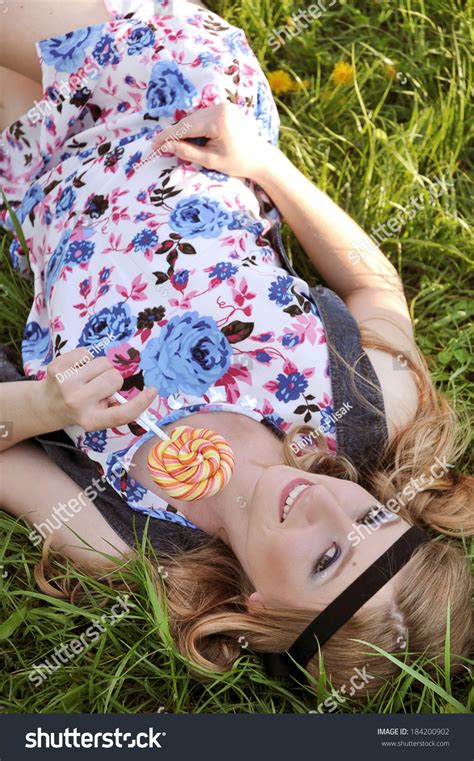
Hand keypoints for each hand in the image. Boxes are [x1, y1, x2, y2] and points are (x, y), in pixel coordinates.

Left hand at [40, 348, 156, 431]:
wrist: (48, 404)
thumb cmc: (82, 408)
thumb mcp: (100, 416)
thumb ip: (119, 407)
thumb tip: (143, 394)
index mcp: (91, 420)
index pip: (122, 414)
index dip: (141, 403)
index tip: (152, 391)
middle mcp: (78, 404)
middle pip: (115, 378)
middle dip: (113, 379)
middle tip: (101, 386)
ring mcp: (65, 385)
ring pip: (103, 362)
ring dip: (100, 368)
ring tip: (88, 378)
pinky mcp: (56, 368)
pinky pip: (87, 353)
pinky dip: (85, 359)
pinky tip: (77, 370)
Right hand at [152, 103, 274, 179]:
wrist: (260, 158)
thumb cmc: (237, 163)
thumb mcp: (211, 161)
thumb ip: (188, 152)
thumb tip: (167, 146)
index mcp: (218, 121)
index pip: (186, 128)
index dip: (168, 136)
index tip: (154, 144)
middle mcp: (220, 108)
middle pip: (189, 121)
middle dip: (173, 133)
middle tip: (158, 144)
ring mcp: (223, 106)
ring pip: (194, 118)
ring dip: (183, 129)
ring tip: (171, 143)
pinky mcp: (224, 108)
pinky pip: (203, 116)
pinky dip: (194, 126)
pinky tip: (187, 137)